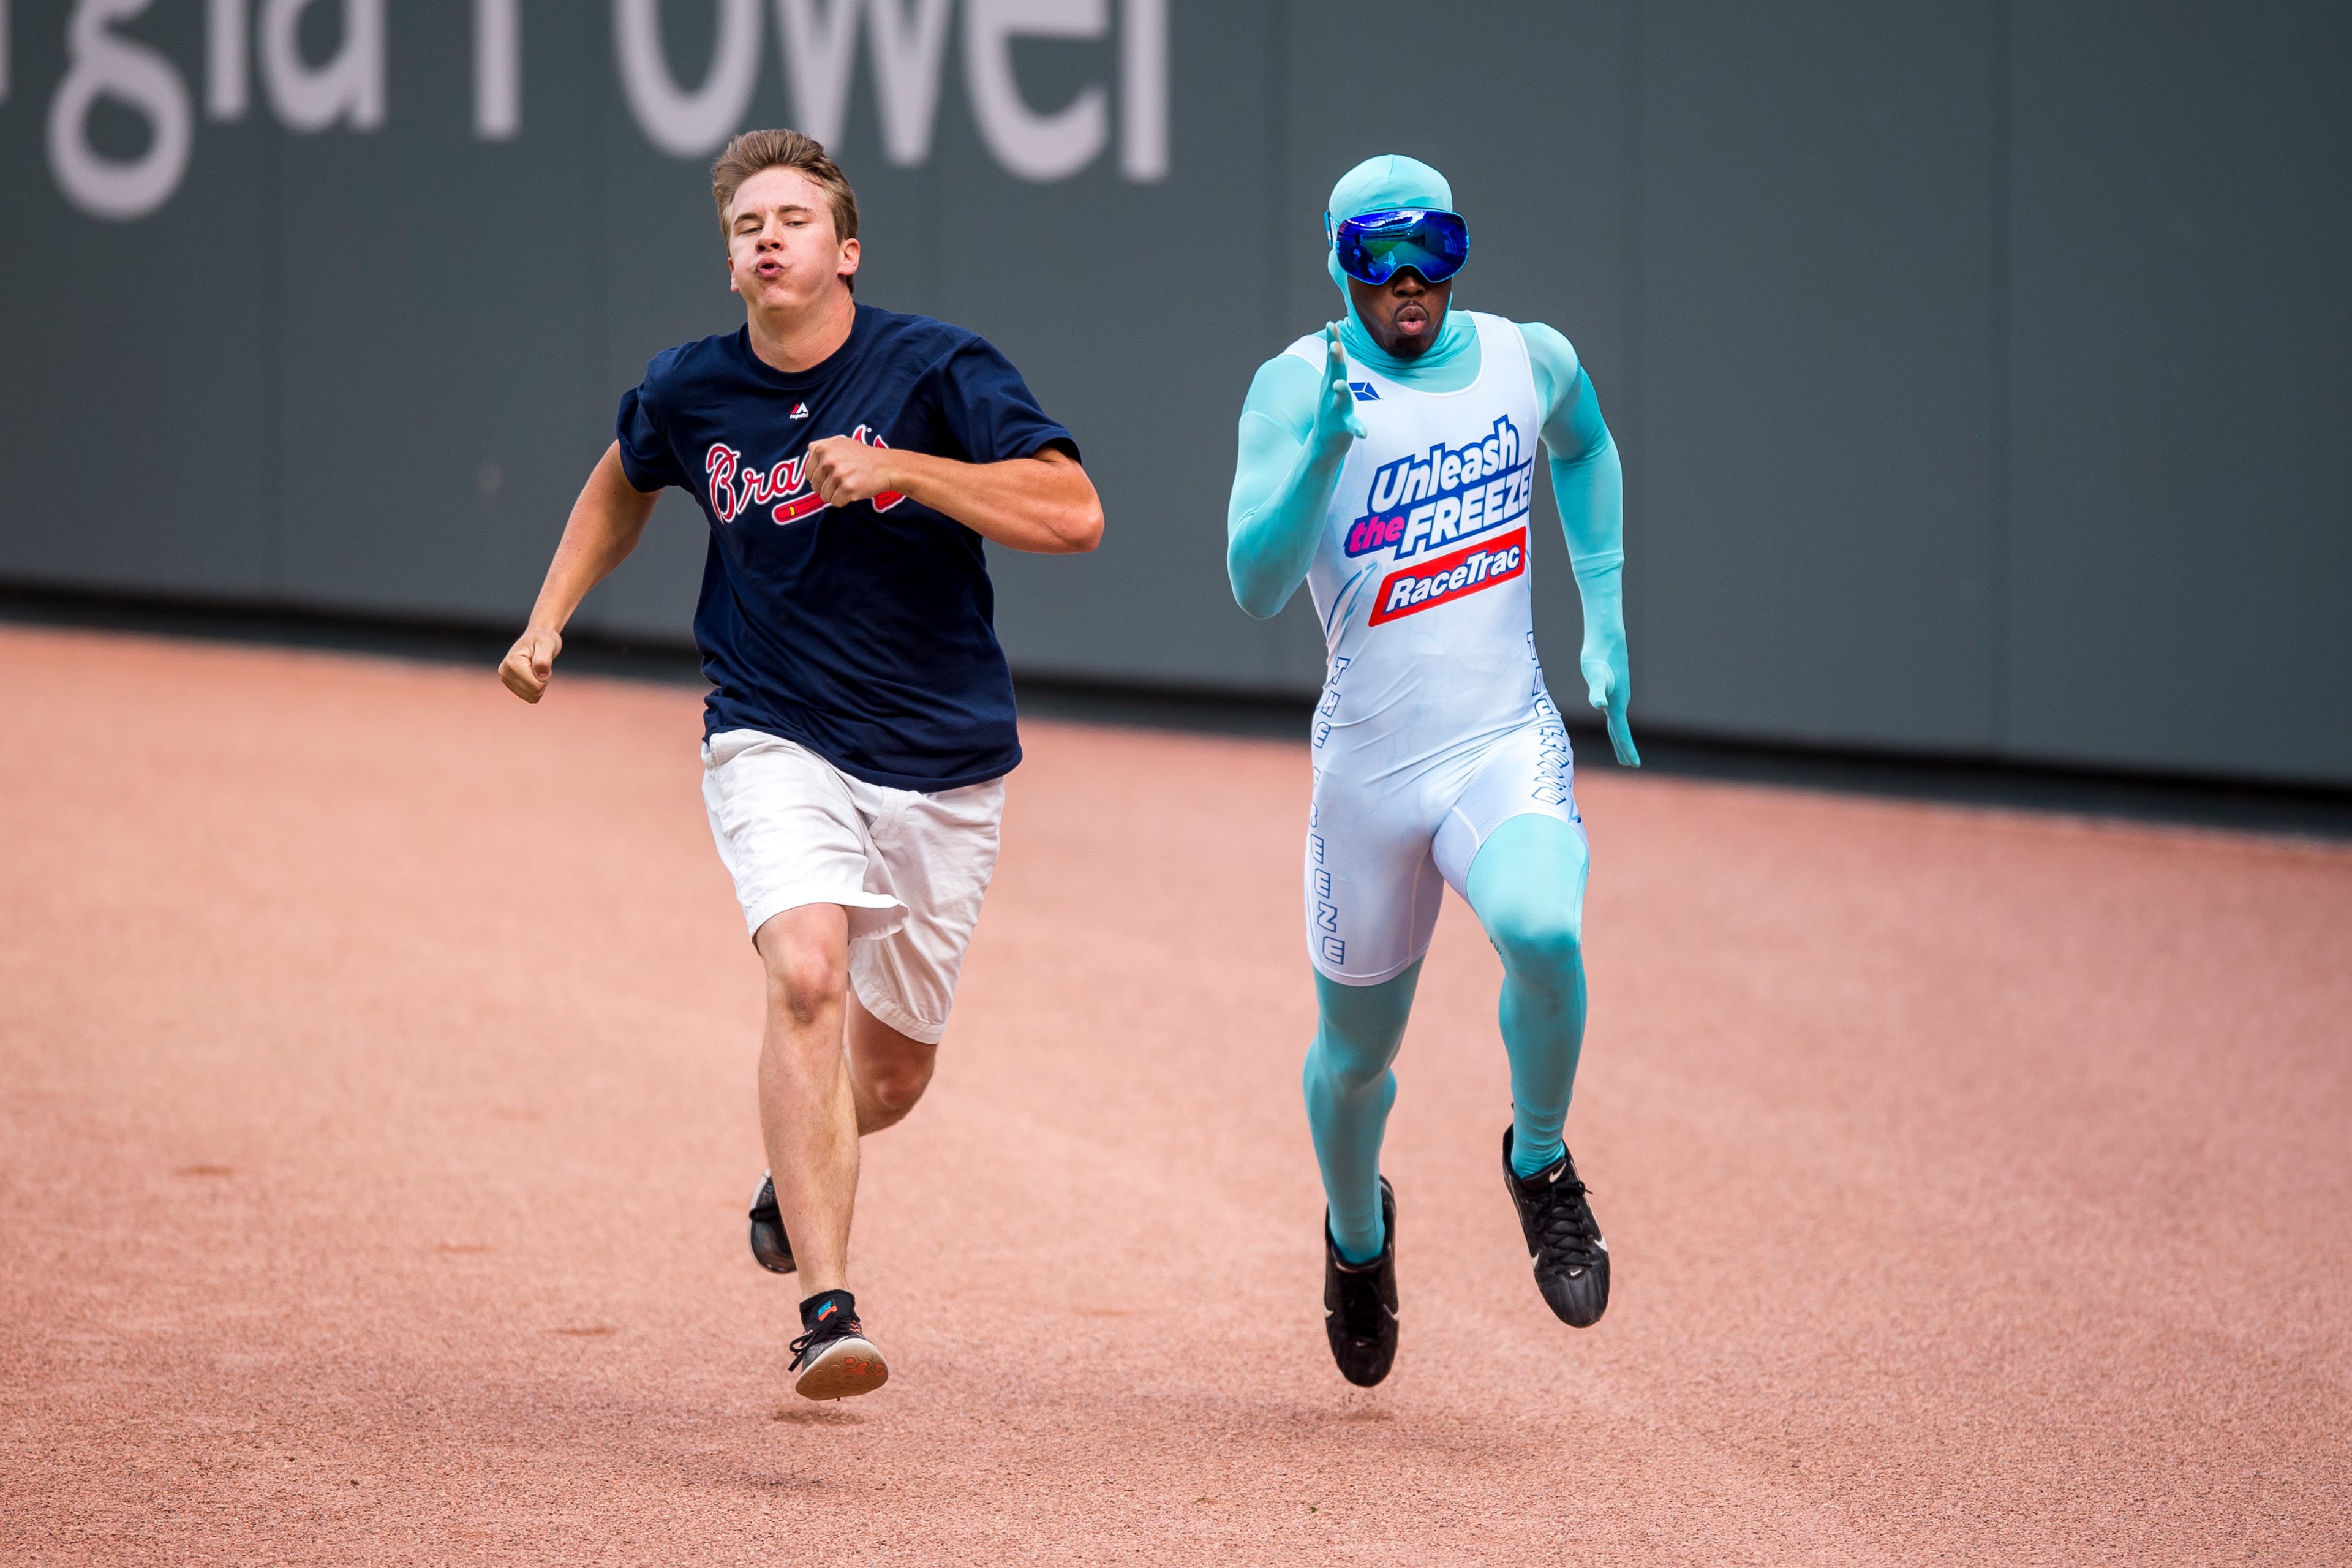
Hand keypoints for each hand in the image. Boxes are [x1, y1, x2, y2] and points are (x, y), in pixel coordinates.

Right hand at [499, 626, 561, 702]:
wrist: (537, 637)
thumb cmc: (543, 640)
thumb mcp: (546, 645)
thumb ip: (544, 661)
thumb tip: (542, 677)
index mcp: (511, 663)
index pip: (536, 686)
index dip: (546, 676)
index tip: (543, 661)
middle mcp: (504, 673)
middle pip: (534, 693)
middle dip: (543, 681)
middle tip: (541, 664)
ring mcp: (505, 680)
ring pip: (532, 697)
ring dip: (540, 684)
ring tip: (537, 668)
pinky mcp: (510, 685)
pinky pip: (530, 697)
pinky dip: (536, 687)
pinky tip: (533, 674)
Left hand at [803, 435, 902, 506]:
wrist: (885, 466)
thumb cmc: (862, 457)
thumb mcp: (840, 442)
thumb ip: (822, 447)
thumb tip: (809, 453)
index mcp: (821, 448)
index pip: (808, 473)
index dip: (820, 477)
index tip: (833, 474)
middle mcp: (827, 459)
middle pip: (815, 486)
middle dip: (827, 487)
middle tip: (843, 480)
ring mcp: (837, 474)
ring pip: (824, 496)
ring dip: (836, 494)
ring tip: (849, 484)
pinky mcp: (847, 488)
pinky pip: (835, 502)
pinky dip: (843, 500)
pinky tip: (853, 490)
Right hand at [1308, 323, 1367, 458]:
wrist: (1323, 440)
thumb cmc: (1331, 407)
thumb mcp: (1332, 382)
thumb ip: (1338, 362)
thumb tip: (1337, 341)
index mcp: (1332, 380)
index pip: (1333, 357)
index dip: (1332, 341)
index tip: (1331, 324)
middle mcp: (1331, 392)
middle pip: (1335, 373)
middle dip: (1335, 360)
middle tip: (1334, 347)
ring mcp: (1336, 409)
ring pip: (1340, 398)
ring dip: (1340, 391)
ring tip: (1340, 385)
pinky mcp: (1343, 426)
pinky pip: (1352, 427)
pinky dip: (1358, 429)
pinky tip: (1364, 433)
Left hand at [1580, 645, 1640, 766]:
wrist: (1605, 637)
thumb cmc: (1598, 657)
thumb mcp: (1595, 676)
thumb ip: (1596, 691)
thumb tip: (1599, 704)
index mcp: (1616, 703)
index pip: (1622, 732)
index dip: (1627, 749)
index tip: (1634, 764)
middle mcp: (1620, 700)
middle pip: (1620, 729)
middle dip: (1623, 747)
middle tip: (1628, 763)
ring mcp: (1619, 692)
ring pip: (1618, 719)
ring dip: (1619, 734)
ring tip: (1619, 745)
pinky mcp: (1614, 685)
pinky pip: (1615, 708)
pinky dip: (1614, 719)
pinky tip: (1611, 715)